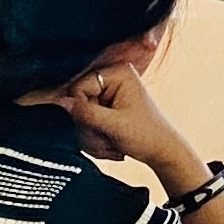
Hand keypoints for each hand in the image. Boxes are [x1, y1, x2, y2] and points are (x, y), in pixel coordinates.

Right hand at [49, 59, 199, 182]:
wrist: (161, 151)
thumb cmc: (145, 135)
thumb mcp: (114, 125)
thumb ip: (87, 112)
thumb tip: (62, 102)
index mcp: (118, 72)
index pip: (79, 86)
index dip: (80, 109)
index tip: (95, 126)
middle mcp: (112, 78)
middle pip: (77, 102)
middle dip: (88, 127)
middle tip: (104, 140)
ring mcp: (108, 93)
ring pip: (79, 116)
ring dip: (91, 136)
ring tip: (110, 145)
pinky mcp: (105, 108)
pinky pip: (86, 123)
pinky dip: (94, 139)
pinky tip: (109, 146)